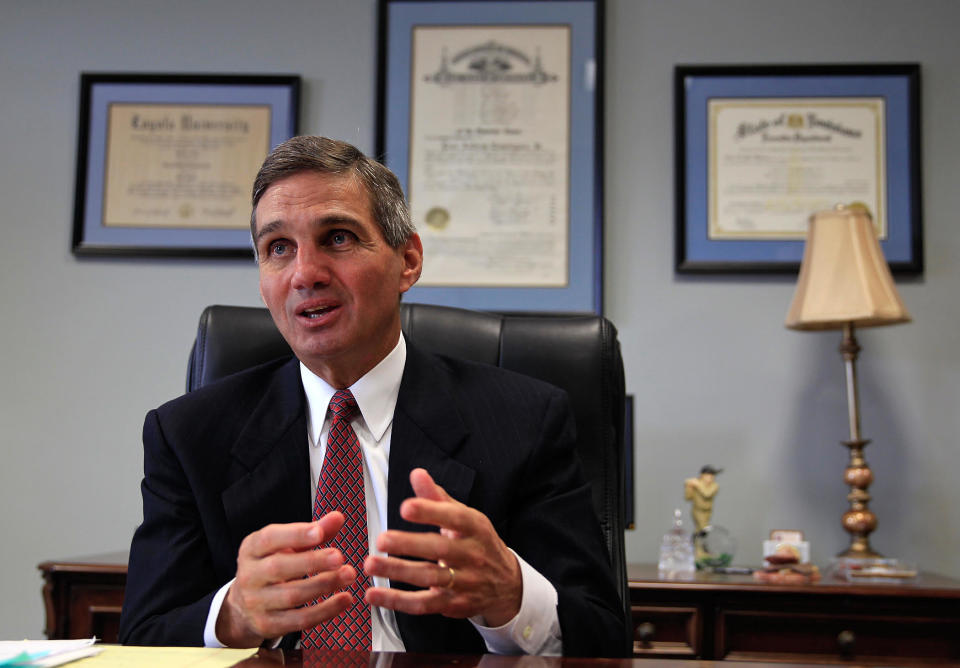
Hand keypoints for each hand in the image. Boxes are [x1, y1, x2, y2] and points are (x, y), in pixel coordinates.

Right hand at [215, 512, 357, 646]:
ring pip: (292, 595)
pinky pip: (299, 619)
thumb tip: (337, 518)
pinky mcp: (268, 625)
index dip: (295, 535)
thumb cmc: (271, 566)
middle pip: (279, 567)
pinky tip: (344, 599)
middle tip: (339, 557)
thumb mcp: (286, 545)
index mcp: (252, 549)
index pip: (269, 539)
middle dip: (312, 561)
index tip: (319, 532)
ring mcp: (256, 603)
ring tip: (348, 574)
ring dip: (324, 585)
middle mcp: (249, 575)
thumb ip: (313, 530)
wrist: (244, 605)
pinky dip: (325, 610)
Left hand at [363, 468, 521, 626]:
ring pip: (429, 577)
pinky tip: (375, 594)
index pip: (455, 517)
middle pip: (440, 549)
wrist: (507, 585)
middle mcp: (472, 554)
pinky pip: (423, 604)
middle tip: (382, 539)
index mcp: (475, 527)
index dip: (430, 512)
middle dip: (409, 544)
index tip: (406, 507)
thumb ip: (437, 498)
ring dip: (398, 572)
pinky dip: (397, 601)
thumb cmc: (479, 544)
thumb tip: (417, 474)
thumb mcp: (466, 518)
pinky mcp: (454, 604)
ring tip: (371, 564)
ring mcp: (465, 581)